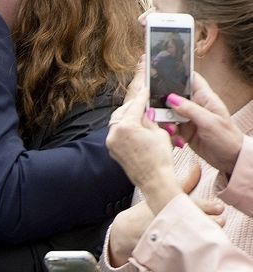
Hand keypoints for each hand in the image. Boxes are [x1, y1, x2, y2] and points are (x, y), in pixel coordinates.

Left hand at [106, 87, 180, 212]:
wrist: (155, 181)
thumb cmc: (160, 159)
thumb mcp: (159, 133)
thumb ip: (150, 120)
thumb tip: (146, 113)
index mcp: (126, 126)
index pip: (135, 105)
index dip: (142, 97)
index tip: (145, 91)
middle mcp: (114, 134)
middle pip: (122, 112)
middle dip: (132, 107)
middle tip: (142, 104)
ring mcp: (111, 143)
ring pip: (117, 123)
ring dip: (127, 117)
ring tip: (140, 117)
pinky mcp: (113, 151)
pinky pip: (117, 134)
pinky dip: (125, 129)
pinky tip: (136, 129)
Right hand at [107, 164, 224, 265]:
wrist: (124, 230)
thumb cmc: (148, 211)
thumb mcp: (162, 194)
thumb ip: (185, 183)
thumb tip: (198, 167)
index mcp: (165, 206)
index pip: (187, 205)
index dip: (205, 207)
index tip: (219, 208)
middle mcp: (163, 220)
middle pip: (187, 222)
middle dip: (205, 223)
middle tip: (220, 222)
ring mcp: (159, 237)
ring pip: (183, 239)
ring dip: (198, 238)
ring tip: (212, 237)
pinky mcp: (157, 252)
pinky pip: (174, 255)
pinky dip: (186, 254)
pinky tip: (198, 253)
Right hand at [171, 72, 243, 175]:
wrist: (230, 159)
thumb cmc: (226, 138)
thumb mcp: (209, 122)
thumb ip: (190, 109)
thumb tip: (171, 98)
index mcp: (205, 98)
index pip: (191, 79)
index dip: (178, 74)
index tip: (162, 75)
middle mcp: (195, 106)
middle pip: (174, 96)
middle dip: (164, 104)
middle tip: (161, 113)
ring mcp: (189, 118)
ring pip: (169, 114)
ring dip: (166, 122)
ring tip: (172, 131)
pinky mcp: (184, 130)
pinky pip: (171, 128)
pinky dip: (170, 133)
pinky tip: (177, 140)